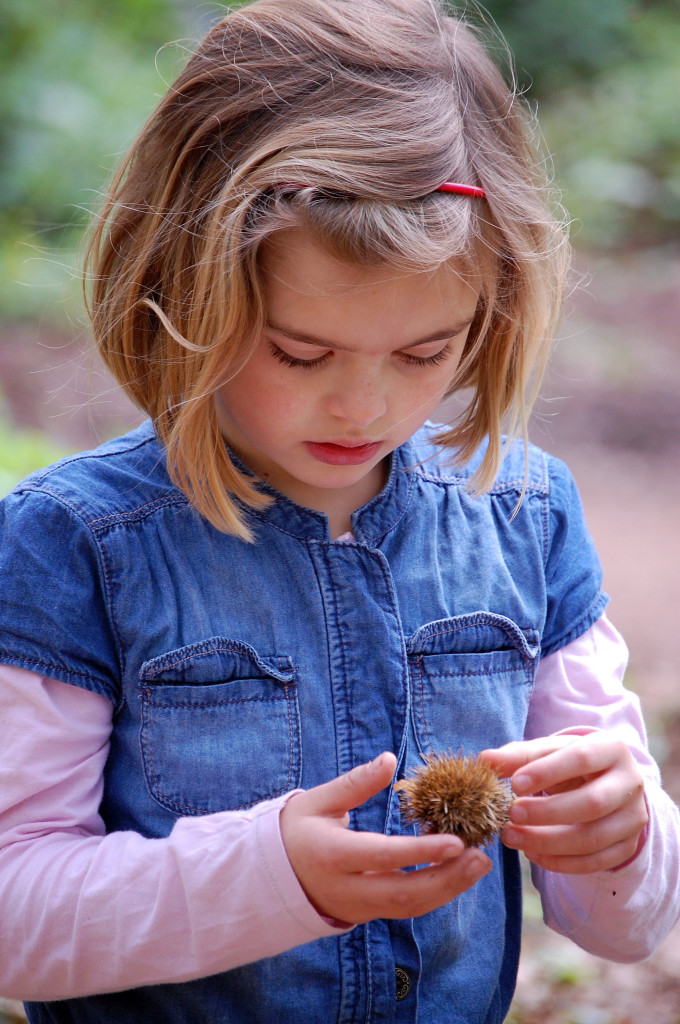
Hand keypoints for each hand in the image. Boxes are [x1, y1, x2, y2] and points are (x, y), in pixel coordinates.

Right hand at [280, 752, 491, 924]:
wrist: (273, 876)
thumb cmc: (296, 830)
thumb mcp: (317, 801)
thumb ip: (354, 783)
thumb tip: (388, 760)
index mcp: (332, 856)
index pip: (383, 856)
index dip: (421, 851)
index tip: (456, 841)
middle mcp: (347, 889)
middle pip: (404, 894)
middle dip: (446, 878)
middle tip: (480, 857)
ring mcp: (359, 908)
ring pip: (410, 907)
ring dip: (448, 888)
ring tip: (478, 864)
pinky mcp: (368, 913)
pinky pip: (407, 908)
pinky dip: (435, 892)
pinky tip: (458, 872)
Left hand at [480, 732, 647, 873]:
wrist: (604, 784)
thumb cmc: (569, 762)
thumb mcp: (548, 751)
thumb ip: (518, 755)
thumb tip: (485, 760)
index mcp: (612, 749)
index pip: (581, 758)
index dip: (547, 772)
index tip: (514, 783)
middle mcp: (630, 783)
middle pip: (592, 803)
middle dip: (547, 812)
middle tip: (511, 814)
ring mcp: (632, 819)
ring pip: (592, 837)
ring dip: (547, 842)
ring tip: (511, 836)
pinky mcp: (627, 847)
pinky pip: (594, 862)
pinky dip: (560, 862)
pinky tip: (531, 853)